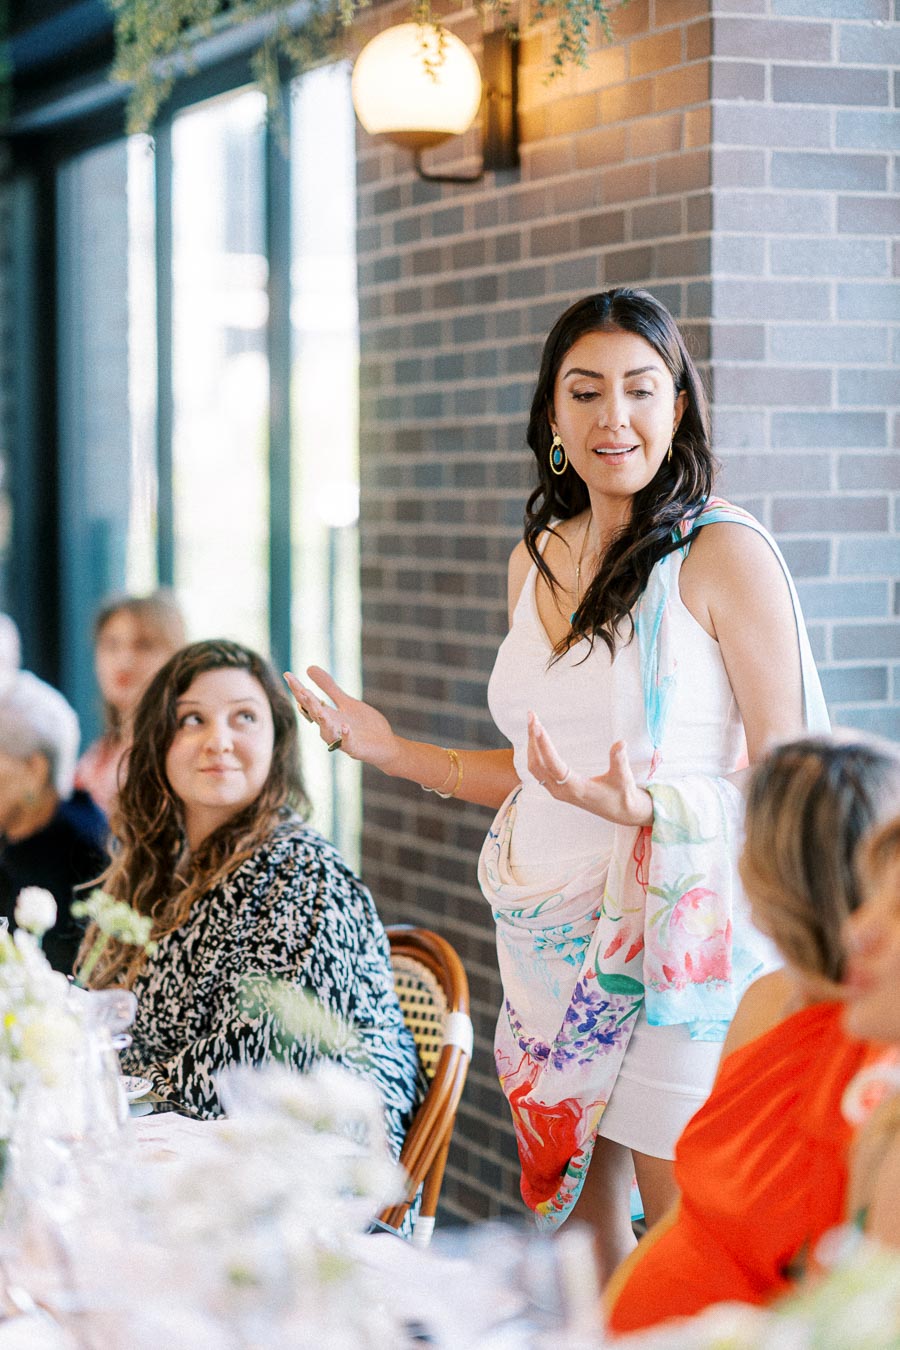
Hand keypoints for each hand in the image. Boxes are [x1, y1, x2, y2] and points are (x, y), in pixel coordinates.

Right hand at [283, 668, 399, 771]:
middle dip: (308, 704)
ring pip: (327, 732)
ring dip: (323, 721)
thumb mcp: (346, 702)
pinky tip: (346, 726)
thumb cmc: (365, 725)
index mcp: (328, 716)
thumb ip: (329, 688)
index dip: (298, 689)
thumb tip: (309, 667)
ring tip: (319, 710)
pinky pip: (348, 743)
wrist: (386, 746)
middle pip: (315, 715)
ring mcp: (342, 739)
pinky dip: (345, 736)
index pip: (309, 702)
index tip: (288, 674)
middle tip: (301, 690)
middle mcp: (331, 728)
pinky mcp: (355, 748)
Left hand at [526, 711, 652, 827]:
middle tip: (531, 716)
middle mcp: (561, 791)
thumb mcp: (623, 777)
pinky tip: (536, 739)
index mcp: (576, 788)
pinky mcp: (556, 788)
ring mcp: (556, 791)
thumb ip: (620, 761)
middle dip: (532, 739)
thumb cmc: (622, 794)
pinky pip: (538, 770)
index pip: (554, 765)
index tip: (537, 726)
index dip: (544, 746)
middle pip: (537, 764)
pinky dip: (534, 753)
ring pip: (534, 767)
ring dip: (531, 745)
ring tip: (532, 722)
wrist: (621, 812)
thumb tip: (621, 743)